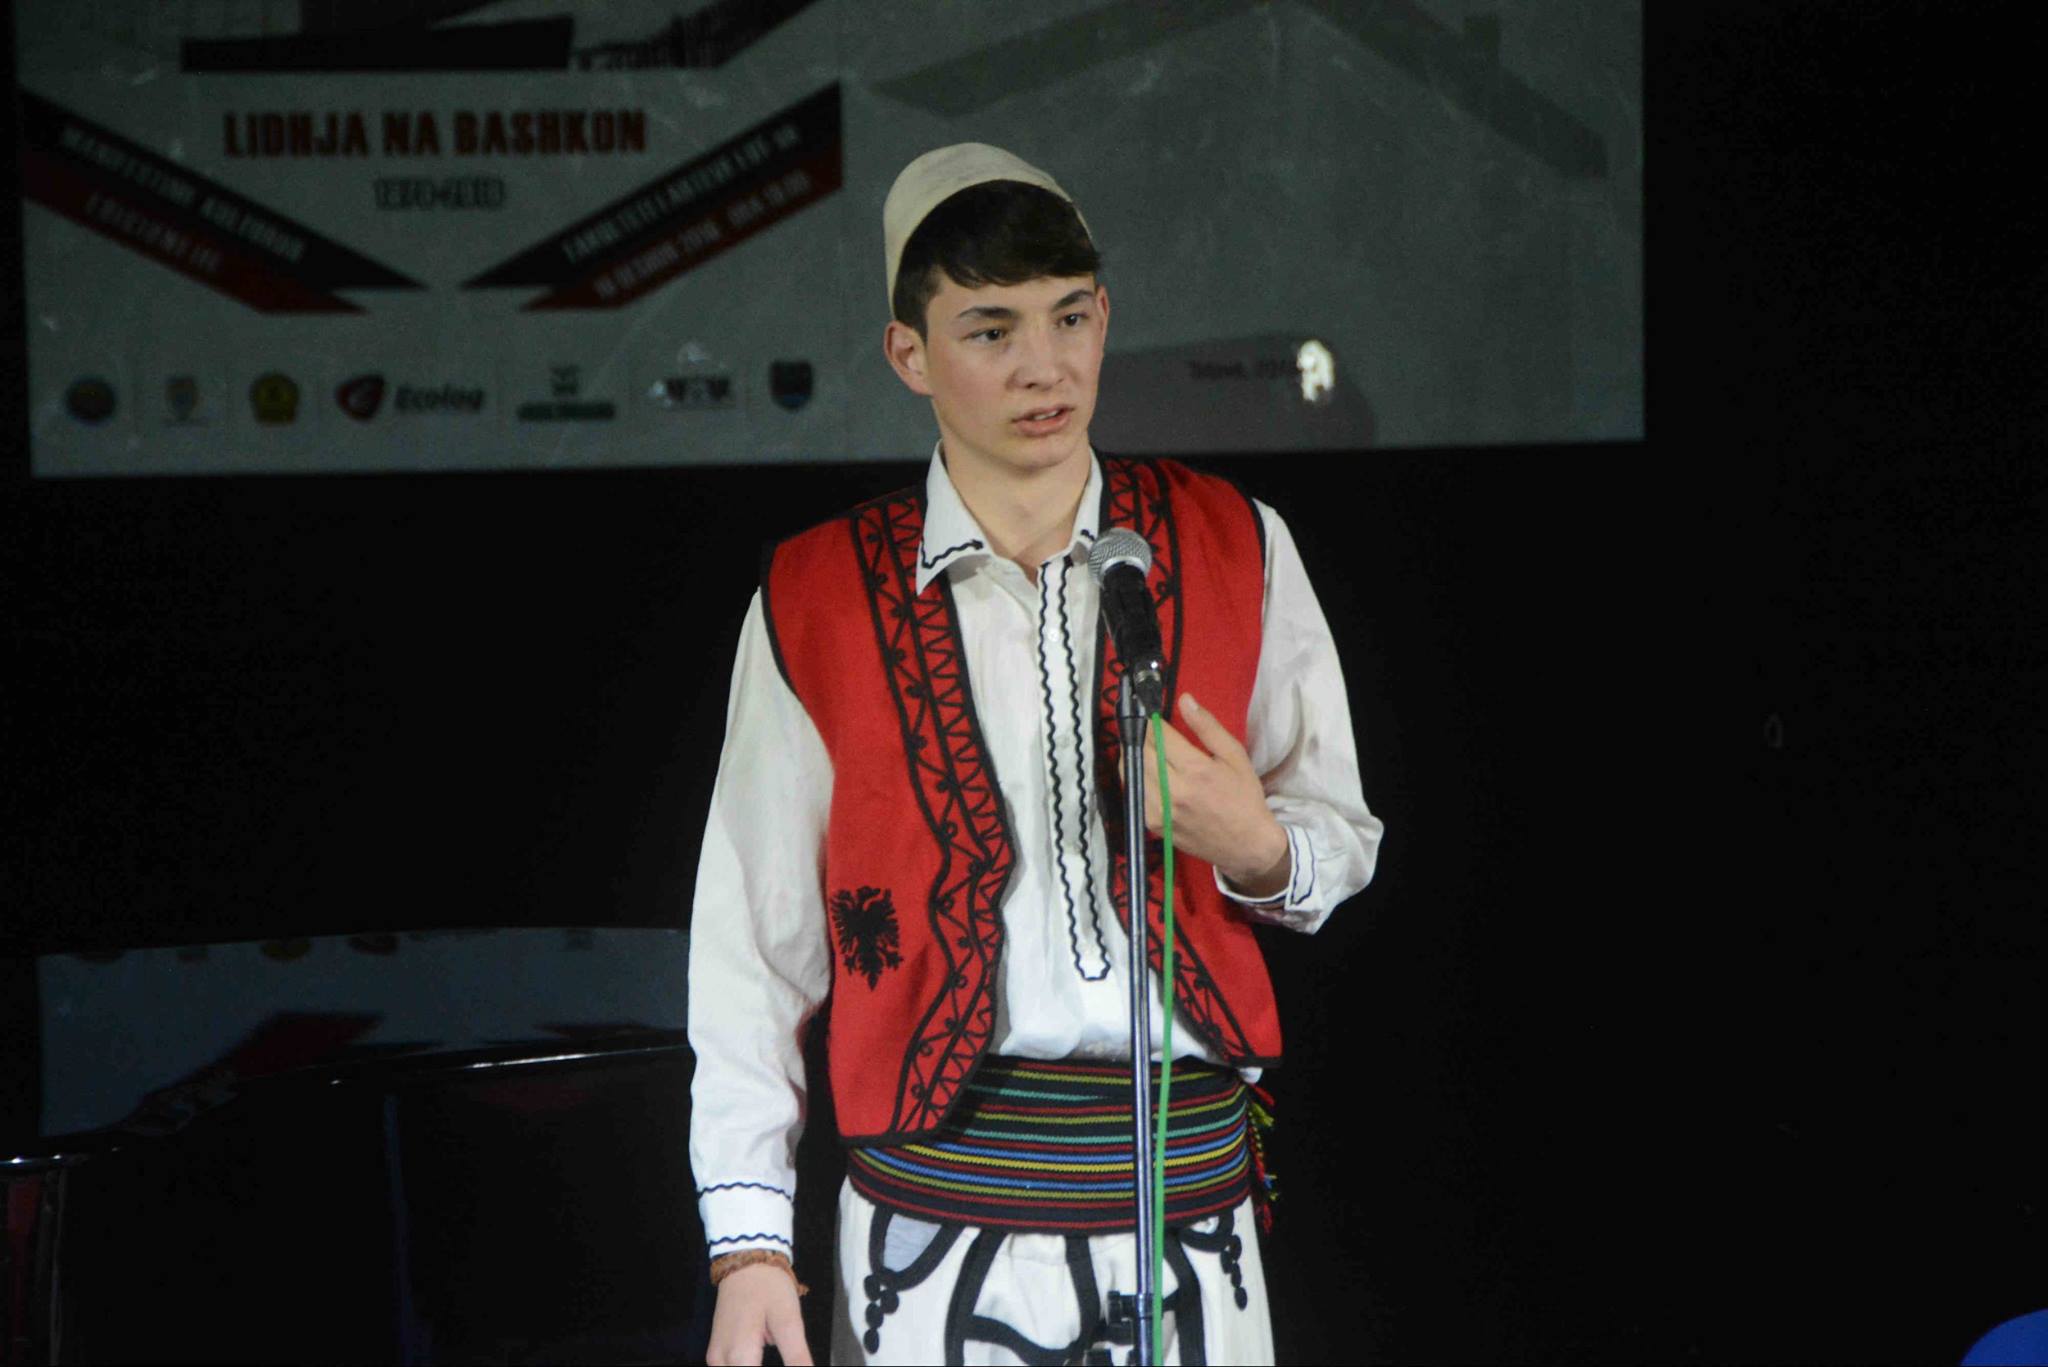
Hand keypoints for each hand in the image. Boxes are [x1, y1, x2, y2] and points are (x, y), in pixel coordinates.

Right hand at [707, 1261, 811, 1365]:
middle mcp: (721, 1361)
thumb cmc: (768, 1286)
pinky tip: (763, 1362)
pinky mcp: (717, 1352)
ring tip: (783, 1358)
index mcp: (739, 1356)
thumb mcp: (789, 1322)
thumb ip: (797, 1358)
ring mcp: (716, 1357)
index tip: (797, 1365)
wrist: (746, 1259)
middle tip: (794, 1361)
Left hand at [1141, 693, 1289, 896]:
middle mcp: (1173, 791)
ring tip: (1144, 748)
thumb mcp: (1234, 756)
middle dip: (1140, 736)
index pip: (1158, 736)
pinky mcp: (1152, 825)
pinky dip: (1135, 778)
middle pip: (1140, 752)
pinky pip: (1133, 793)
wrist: (1246, 845)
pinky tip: (1147, 772)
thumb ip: (1208, 727)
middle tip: (1144, 728)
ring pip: (1130, 773)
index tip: (1151, 714)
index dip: (1151, 721)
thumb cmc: (1244, 797)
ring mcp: (1159, 811)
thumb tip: (1184, 699)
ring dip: (1133, 756)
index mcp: (1195, 770)